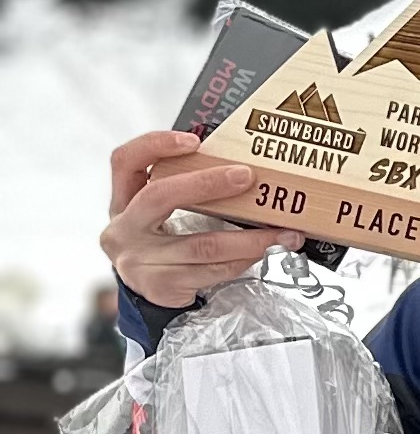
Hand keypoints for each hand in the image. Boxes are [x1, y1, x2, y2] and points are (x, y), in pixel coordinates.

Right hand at [100, 130, 299, 309]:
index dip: (156, 145)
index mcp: (123, 201)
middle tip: (246, 176)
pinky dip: (244, 260)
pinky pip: (213, 270)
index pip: (125, 161)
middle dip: (207, 183)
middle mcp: (124, 229)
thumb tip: (240, 170)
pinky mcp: (161, 286)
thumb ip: (182, 191)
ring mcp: (139, 260)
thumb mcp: (157, 215)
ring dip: (250, 238)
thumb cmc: (161, 244)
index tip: (194, 140)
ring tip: (283, 232)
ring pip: (202, 244)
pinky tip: (264, 252)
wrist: (146, 292)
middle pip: (160, 196)